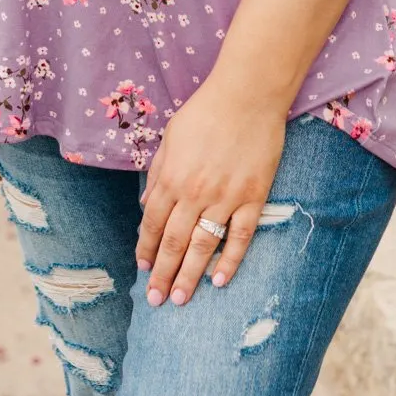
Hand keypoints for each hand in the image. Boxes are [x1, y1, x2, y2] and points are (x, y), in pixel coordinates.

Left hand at [135, 77, 285, 307]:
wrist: (248, 95)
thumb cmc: (206, 111)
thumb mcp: (171, 137)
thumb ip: (158, 173)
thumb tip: (145, 205)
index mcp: (172, 177)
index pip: (152, 223)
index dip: (146, 248)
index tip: (142, 268)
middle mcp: (195, 193)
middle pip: (173, 242)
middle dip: (162, 273)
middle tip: (155, 300)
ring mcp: (226, 198)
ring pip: (203, 246)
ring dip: (189, 276)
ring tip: (180, 299)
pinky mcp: (253, 198)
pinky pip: (240, 237)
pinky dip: (229, 261)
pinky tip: (219, 281)